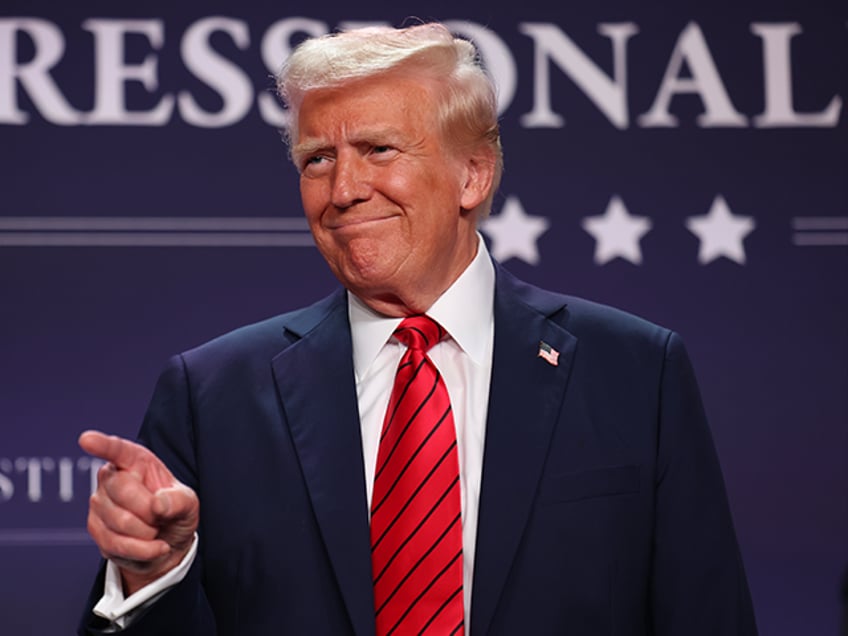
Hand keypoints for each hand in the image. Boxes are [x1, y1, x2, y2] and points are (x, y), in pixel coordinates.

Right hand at [79, 430, 199, 595]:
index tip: (86, 440)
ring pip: (120, 521)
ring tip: (157, 531)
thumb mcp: (189, 503)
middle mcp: (112, 477)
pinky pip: (115, 544)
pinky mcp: (95, 528)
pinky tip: (153, 547)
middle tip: (161, 517)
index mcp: (136, 461)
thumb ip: (179, 500)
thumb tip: (158, 504)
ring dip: (148, 534)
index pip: (118, 450)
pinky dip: (141, 551)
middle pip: (123, 490)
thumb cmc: (175, 513)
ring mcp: (99, 503)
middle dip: (150, 511)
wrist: (166, 543)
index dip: (103, 445)